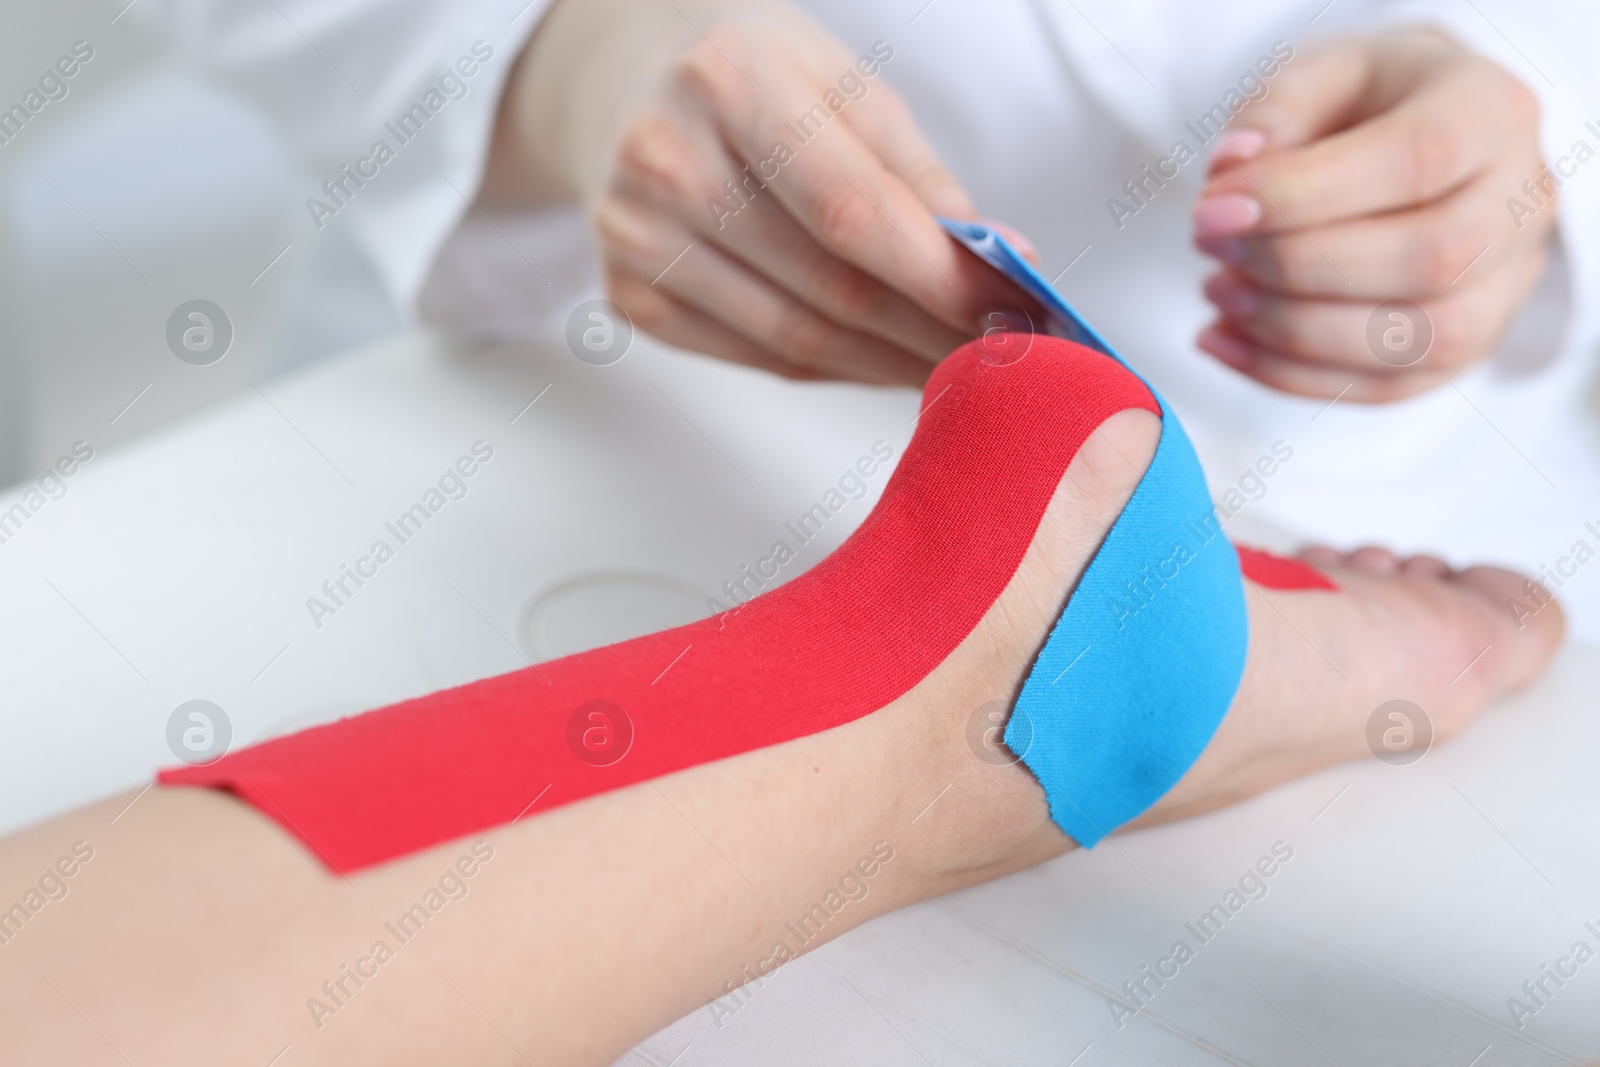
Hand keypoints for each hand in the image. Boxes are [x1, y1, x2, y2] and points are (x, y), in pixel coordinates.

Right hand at [488, 0, 1034, 384]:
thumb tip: (994, 263)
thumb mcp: (842, 84)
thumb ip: (916, 176)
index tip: (1010, 311)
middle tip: (1000, 355)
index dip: (937, 277)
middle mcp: (665, 164)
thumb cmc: (754, 73)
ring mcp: (635, 240)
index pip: (851, 212)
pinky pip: (757, 358)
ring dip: (888, 365)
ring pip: (794, 341)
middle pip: (828, 289)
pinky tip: (879, 361)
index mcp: (727, 85)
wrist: (628, 80)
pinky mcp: (628, 298)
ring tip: (952, 367)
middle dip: (930, 333)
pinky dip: (832, 369)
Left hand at [1191, 27, 1553, 401]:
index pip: (1416, 161)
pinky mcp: (1470, 347)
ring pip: (1420, 341)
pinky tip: (1221, 338)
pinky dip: (1289, 375)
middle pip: (1431, 260)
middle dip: (1298, 267)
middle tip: (1211, 249)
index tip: (1210, 209)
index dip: (1304, 195)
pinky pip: (1388, 387)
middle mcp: (1521, 202)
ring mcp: (1507, 284)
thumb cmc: (1361, 104)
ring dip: (1293, 332)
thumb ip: (1273, 111)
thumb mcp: (1316, 74)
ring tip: (1217, 292)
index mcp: (1491, 111)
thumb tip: (1231, 171)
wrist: (1412, 137)